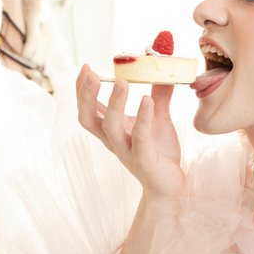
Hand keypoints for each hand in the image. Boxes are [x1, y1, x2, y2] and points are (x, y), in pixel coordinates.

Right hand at [76, 65, 184, 199]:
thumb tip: (163, 67)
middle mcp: (113, 141)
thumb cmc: (160, 151)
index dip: (82, 90)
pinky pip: (140, 138)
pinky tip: (146, 100)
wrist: (170, 185)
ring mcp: (127, 151)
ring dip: (113, 104)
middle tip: (91, 73)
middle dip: (86, 96)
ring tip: (121, 82)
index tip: (86, 68)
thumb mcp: (159, 117)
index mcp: (111, 130)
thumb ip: (160, 94)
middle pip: (88, 119)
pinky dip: (142, 118)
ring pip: (110, 128)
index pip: (89, 109)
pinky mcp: (144, 159)